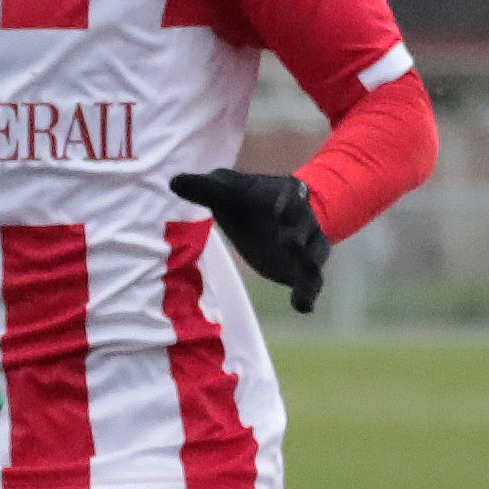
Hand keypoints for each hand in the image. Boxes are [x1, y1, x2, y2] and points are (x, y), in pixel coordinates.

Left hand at [169, 168, 329, 313]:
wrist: (283, 208)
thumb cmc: (251, 199)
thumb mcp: (229, 190)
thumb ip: (206, 188)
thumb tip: (173, 181)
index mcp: (284, 197)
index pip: (288, 197)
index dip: (284, 202)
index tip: (276, 207)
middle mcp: (301, 221)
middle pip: (305, 228)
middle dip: (298, 235)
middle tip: (289, 243)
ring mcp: (306, 247)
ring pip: (315, 255)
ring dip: (309, 264)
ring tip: (305, 274)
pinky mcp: (302, 270)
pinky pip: (312, 283)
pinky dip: (308, 295)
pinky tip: (303, 307)